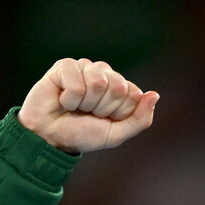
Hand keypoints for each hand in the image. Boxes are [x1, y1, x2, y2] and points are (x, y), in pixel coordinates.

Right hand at [17, 58, 158, 153]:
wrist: (49, 138)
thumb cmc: (81, 135)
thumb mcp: (115, 134)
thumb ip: (139, 119)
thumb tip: (155, 95)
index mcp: (119, 89)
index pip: (133, 94)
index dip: (118, 113)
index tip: (104, 120)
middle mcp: (104, 75)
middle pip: (117, 86)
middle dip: (102, 108)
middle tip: (87, 113)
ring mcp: (85, 68)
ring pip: (98, 82)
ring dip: (85, 103)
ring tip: (74, 107)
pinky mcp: (65, 66)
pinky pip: (77, 81)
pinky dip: (69, 98)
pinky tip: (63, 100)